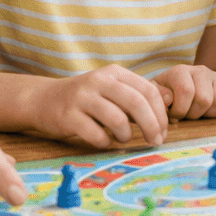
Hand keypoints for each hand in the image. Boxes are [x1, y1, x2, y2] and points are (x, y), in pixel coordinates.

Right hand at [30, 65, 169, 147]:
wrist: (43, 100)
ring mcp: (82, 97)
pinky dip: (105, 142)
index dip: (160, 114)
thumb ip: (138, 95)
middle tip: (155, 141)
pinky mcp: (68, 116)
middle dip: (152, 126)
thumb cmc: (86, 99)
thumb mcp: (112, 90)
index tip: (164, 132)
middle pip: (137, 103)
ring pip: (117, 119)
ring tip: (122, 138)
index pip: (147, 90)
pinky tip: (103, 140)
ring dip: (126, 135)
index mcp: (114, 73)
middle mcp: (99, 81)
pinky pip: (96, 134)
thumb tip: (171, 101)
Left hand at [156, 64, 215, 119]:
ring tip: (201, 113)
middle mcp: (201, 70)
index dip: (180, 111)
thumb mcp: (158, 93)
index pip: (186, 92)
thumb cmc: (172, 94)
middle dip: (195, 115)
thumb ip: (158, 95)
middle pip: (204, 100)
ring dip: (211, 114)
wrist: (194, 84)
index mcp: (180, 71)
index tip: (175, 117)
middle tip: (189, 115)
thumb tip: (167, 98)